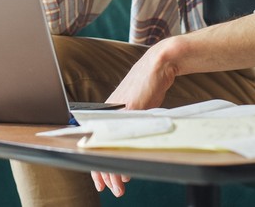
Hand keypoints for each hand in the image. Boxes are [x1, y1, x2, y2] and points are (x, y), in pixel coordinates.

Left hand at [88, 41, 177, 196]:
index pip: (97, 145)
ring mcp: (119, 113)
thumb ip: (128, 123)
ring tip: (119, 186)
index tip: (100, 181)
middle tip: (111, 190)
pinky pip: (123, 139)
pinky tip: (124, 170)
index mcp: (107, 114)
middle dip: (105, 174)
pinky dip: (122, 157)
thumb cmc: (147, 86)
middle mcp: (109, 115)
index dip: (97, 165)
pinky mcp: (131, 110)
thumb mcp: (134, 107)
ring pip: (109, 149)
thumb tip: (124, 144)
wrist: (157, 65)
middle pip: (100, 150)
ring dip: (114, 171)